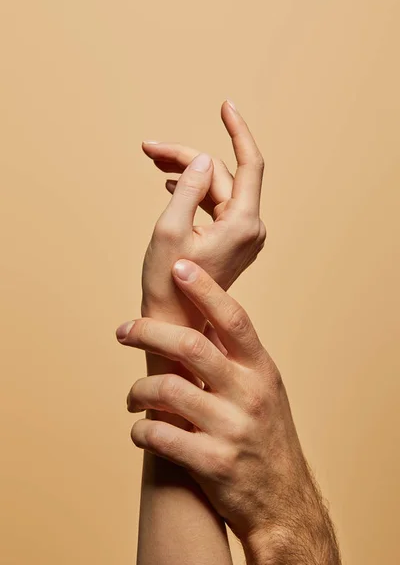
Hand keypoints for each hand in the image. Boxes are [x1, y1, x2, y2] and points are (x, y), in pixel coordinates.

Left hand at [116, 261, 340, 564]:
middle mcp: (249, 393)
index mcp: (260, 369)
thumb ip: (234, 356)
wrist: (283, 500)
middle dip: (148, 331)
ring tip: (132, 398)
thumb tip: (201, 316)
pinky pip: (160, 437)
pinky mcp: (213, 462)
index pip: (233, 318)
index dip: (205, 289)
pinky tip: (141, 432)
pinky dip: (141, 432)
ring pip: (167, 391)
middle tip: (123, 330)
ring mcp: (231, 428)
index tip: (178, 267)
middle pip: (190, 346)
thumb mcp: (263, 389)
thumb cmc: (265, 435)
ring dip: (138, 391)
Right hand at [140, 100, 265, 328]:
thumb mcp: (170, 228)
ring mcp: (242, 235)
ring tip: (154, 162)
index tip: (225, 105)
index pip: (249, 163)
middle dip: (185, 158)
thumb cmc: (168, 282)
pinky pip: (215, 205)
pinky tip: (171, 185)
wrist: (176, 322)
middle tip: (149, 149)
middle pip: (221, 175)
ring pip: (216, 188)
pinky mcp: (232, 240)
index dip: (238, 130)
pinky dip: (193, 192)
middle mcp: (250, 227)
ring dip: (186, 173)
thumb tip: (202, 160)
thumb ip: (188, 188)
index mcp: (242, 223)